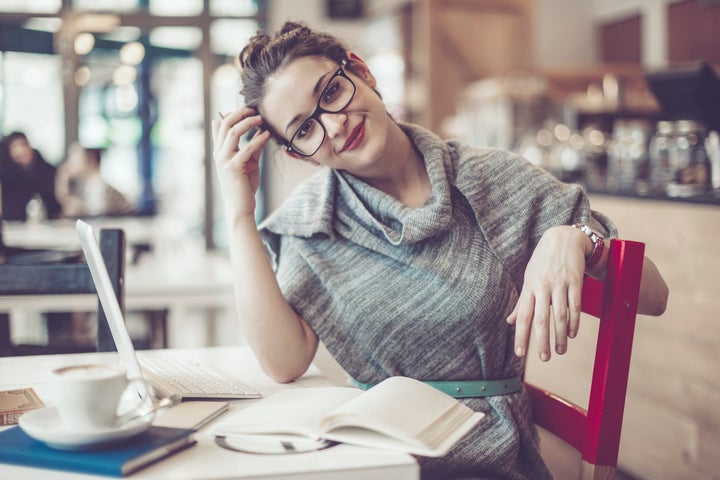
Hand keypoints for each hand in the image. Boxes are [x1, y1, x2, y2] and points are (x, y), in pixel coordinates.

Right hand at [212, 107, 270, 219]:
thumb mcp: (249, 163)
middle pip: (225, 123)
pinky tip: (267, 135)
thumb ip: (253, 148)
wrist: (240, 208)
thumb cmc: (244, 187)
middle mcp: (219, 154)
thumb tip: (262, 132)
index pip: (220, 125)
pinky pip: (246, 148)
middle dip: (240, 113)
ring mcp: (224, 160)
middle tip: (255, 110)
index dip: (232, 113)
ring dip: (248, 123)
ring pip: (232, 132)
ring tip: (261, 119)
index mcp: (220, 151)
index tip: (248, 110)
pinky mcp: (233, 168)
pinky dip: (258, 140)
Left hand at [506, 225, 588, 360]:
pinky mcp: (575, 282)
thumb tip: (511, 321)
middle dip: (542, 341)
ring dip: (561, 336)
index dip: (521, 335)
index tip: (520, 353)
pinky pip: (575, 306)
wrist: (564, 238)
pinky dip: (574, 322)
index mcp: (529, 288)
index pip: (523, 316)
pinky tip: (572, 334)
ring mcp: (560, 284)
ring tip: (560, 351)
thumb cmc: (543, 262)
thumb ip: (522, 302)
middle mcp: (543, 287)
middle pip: (541, 319)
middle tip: (544, 358)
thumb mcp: (529, 279)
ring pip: (560, 316)